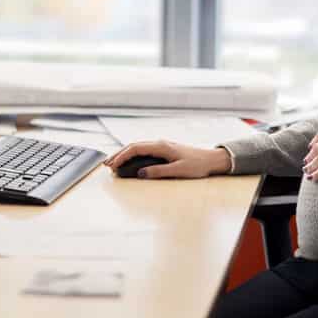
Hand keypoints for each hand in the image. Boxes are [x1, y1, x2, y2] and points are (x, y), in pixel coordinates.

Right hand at [104, 141, 231, 178]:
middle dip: (119, 154)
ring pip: (138, 147)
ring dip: (125, 154)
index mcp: (162, 146)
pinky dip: (133, 155)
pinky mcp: (164, 150)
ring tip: (113, 163)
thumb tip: (141, 174)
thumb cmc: (197, 165)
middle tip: (106, 165)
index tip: (112, 165)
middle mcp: (160, 143)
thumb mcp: (178, 171)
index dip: (122, 156)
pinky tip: (129, 161)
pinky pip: (144, 150)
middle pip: (134, 146)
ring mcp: (162, 146)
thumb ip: (159, 172)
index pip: (136, 148)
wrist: (211, 159)